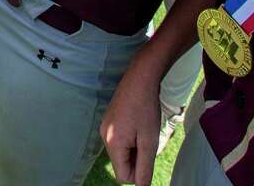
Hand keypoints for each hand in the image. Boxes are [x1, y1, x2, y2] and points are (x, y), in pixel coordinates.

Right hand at [100, 57, 162, 185]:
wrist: (139, 79)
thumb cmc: (146, 109)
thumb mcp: (149, 141)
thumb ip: (145, 167)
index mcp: (113, 144)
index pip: (122, 176)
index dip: (138, 173)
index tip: (149, 157)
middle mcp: (104, 137)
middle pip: (120, 164)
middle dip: (136, 160)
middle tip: (149, 143)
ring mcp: (104, 128)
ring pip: (120, 152)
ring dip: (134, 149)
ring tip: (144, 132)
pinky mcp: (108, 121)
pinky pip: (118, 140)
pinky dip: (129, 139)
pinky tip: (138, 126)